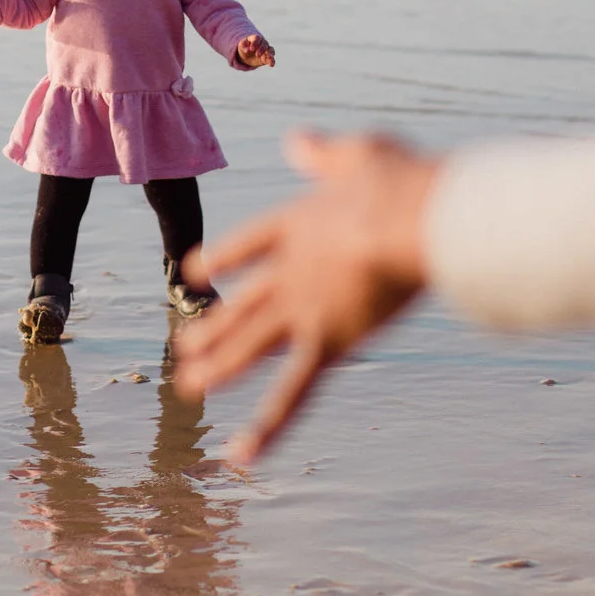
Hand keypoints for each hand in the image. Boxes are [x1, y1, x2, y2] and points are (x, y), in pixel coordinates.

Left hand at [173, 130, 440, 463]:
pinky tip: (240, 455)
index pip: (249, 244)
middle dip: (212, 327)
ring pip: (249, 346)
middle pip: (243, 303)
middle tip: (183, 345)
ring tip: (186, 386)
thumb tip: (295, 140)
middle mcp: (289, 271)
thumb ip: (324, 153)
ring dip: (217, 367)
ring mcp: (302, 310)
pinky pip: (292, 394)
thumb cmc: (401, 183)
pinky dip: (267, 428)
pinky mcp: (325, 343)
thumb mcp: (360, 153)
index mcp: (296, 223)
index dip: (223, 258)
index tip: (195, 270)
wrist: (411, 219)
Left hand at [235, 34, 275, 68]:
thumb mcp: (241, 46)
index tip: (251, 49)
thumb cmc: (244, 48)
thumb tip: (247, 50)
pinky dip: (272, 61)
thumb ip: (243, 46)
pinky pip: (271, 59)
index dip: (255, 43)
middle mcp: (263, 43)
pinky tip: (271, 65)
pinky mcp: (267, 58)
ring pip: (270, 50)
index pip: (257, 38)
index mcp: (256, 38)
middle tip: (257, 55)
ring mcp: (266, 50)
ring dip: (270, 54)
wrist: (247, 55)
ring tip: (269, 57)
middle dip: (261, 49)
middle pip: (264, 44)